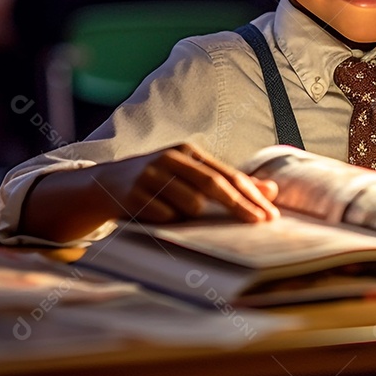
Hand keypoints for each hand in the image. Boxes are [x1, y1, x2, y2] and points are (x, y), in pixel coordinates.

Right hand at [103, 144, 279, 223]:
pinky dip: (169, 222)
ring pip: (189, 204)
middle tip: (260, 223)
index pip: (227, 175)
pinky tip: (159, 217)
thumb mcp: (192, 175)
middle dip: (239, 206)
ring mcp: (150, 176)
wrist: (103, 184)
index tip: (269, 214)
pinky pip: (165, 217)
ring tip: (180, 213)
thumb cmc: (158, 181)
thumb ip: (229, 182)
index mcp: (187, 152)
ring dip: (193, 215)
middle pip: (213, 185)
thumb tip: (271, 190)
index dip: (250, 195)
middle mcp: (169, 159)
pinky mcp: (133, 196)